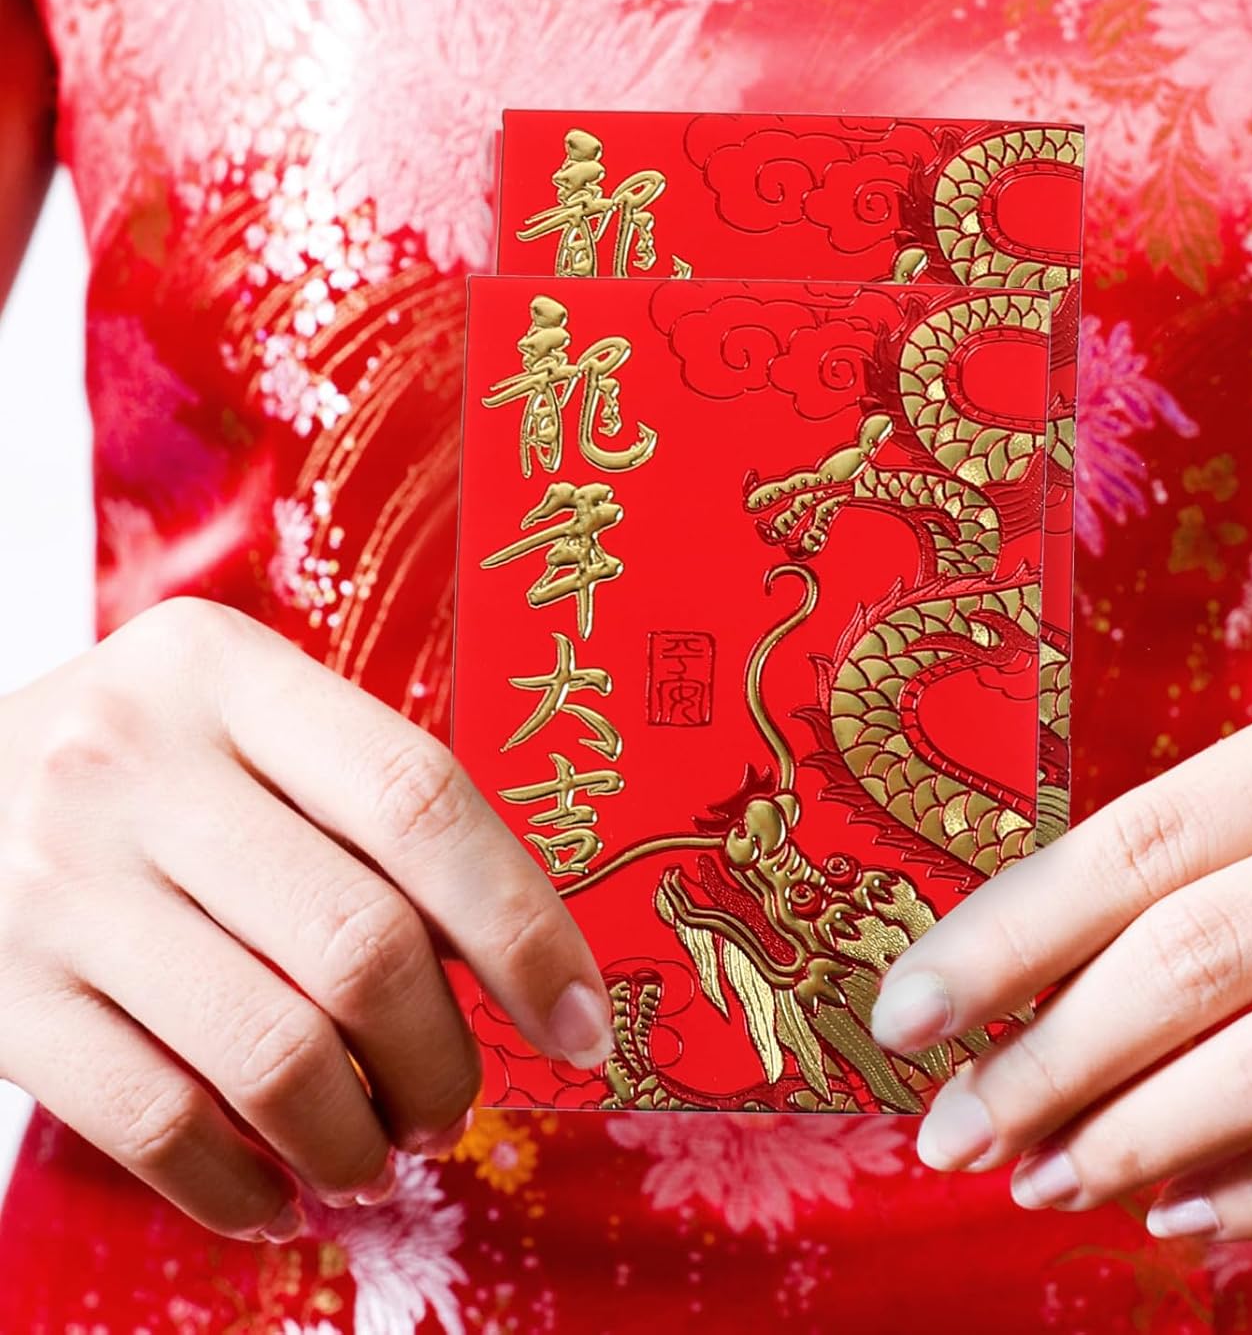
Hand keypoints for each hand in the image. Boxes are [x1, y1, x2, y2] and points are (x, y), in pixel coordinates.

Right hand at [0, 598, 611, 1242]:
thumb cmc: (142, 767)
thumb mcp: (239, 724)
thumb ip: (363, 806)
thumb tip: (515, 958)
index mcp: (228, 670)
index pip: (421, 799)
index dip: (525, 925)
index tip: (582, 1021)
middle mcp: (136, 761)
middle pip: (361, 943)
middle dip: (442, 1058)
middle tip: (458, 1104)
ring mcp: (57, 881)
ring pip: (273, 1053)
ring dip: (357, 1135)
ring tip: (378, 1151)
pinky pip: (158, 1124)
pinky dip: (243, 1186)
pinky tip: (278, 1193)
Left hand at [870, 659, 1251, 1241]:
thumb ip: (1196, 860)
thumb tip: (1013, 984)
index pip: (1138, 845)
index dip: (1007, 938)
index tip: (904, 1016)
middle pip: (1197, 957)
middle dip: (1050, 1061)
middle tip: (953, 1132)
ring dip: (1138, 1138)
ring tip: (1037, 1180)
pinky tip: (1174, 1209)